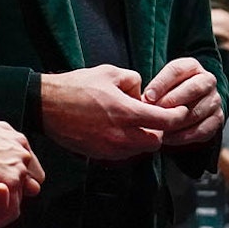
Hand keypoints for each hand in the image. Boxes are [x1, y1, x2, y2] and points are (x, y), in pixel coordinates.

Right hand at [41, 65, 190, 159]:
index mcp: (125, 112)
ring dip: (144, 139)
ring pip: (140, 151)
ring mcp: (109, 147)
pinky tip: (121, 130)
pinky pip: (123, 154)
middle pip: (155, 142)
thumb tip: (142, 93)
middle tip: (156, 118)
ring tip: (136, 123)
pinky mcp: (99, 154)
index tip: (181, 111)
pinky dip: (129, 145)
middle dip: (160, 131)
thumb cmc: (77, 86)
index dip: (177, 116)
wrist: (47, 106)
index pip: (163, 121)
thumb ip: (133, 80)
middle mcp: (120, 134)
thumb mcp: (109, 72)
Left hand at [142, 57, 223, 147]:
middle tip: (156, 112)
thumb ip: (155, 89)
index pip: (177, 70)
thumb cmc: (169, 93)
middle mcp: (207, 80)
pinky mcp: (217, 119)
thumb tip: (144, 101)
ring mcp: (214, 100)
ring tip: (159, 127)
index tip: (147, 97)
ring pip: (197, 111)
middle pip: (193, 88)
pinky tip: (168, 138)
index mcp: (192, 66)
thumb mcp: (162, 84)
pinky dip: (183, 136)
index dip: (161, 83)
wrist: (189, 106)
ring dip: (176, 121)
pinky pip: (202, 130)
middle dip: (172, 101)